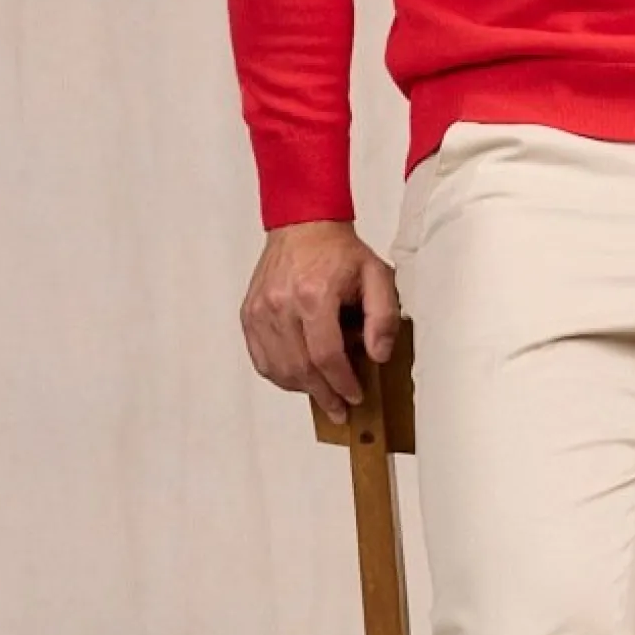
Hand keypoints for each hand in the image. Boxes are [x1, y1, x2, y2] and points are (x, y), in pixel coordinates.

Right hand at [239, 221, 401, 421]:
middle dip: (323, 394)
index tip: (355, 395)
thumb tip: (379, 355)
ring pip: (278, 368)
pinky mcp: (249, 314)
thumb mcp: (377, 275)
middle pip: (301, 367)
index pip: (326, 355)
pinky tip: (298, 378)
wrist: (302, 225)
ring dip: (302, 388)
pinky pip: (261, 358)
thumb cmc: (339, 252)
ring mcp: (261, 310)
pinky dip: (280, 375)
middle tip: (340, 408)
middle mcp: (282, 304)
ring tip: (322, 394)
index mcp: (314, 294)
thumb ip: (384, 317)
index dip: (342, 382)